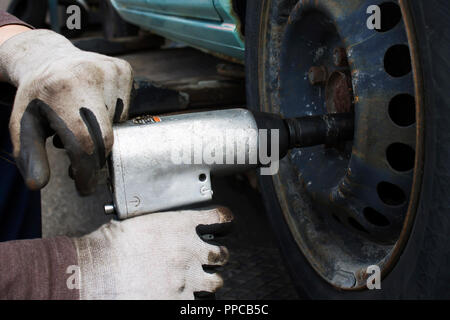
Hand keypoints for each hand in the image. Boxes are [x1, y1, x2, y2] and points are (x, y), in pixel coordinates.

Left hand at [0, 29, 132, 194]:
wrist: (49, 58)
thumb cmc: (37, 96)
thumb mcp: (23, 124)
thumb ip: (30, 155)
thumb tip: (38, 184)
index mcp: (62, 88)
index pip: (85, 141)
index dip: (87, 170)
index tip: (84, 187)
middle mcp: (91, 74)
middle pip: (105, 137)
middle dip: (94, 159)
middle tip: (80, 165)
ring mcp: (112, 71)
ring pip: (117, 126)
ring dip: (101, 136)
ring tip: (81, 125)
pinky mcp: (124, 70)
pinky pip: (125, 111)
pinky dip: (112, 119)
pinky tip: (94, 108)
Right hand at [73, 207, 232, 299]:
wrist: (94, 273)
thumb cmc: (109, 247)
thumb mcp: (137, 223)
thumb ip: (159, 225)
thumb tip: (161, 229)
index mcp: (180, 226)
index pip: (217, 219)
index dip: (224, 220)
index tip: (225, 222)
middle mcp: (189, 252)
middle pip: (221, 255)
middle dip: (217, 257)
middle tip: (210, 259)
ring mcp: (186, 279)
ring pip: (215, 282)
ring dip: (209, 281)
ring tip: (200, 282)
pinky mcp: (178, 302)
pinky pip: (197, 304)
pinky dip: (193, 301)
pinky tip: (185, 297)